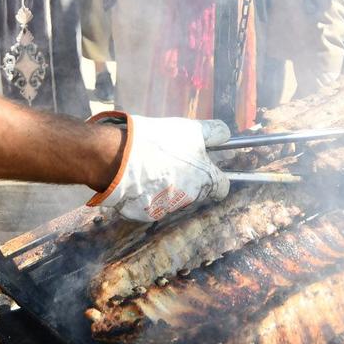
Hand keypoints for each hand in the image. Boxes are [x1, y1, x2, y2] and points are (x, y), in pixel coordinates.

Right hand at [92, 114, 231, 221]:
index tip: (206, 168)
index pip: (222, 187)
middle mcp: (188, 199)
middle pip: (195, 192)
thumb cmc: (157, 142)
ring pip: (172, 198)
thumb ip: (213, 133)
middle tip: (171, 160)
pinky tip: (136, 177)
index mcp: (203, 180)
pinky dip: (146, 193)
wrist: (117, 159)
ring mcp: (166, 209)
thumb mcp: (191, 129)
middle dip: (186, 179)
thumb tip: (226, 135)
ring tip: (150, 165)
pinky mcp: (144, 213)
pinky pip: (150, 203)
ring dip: (165, 185)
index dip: (216, 177)